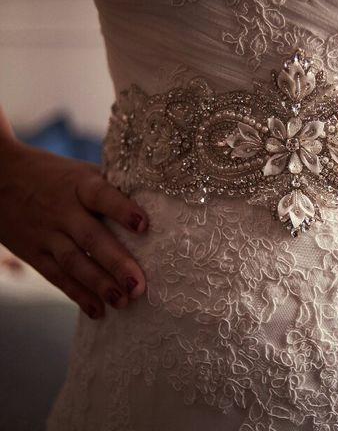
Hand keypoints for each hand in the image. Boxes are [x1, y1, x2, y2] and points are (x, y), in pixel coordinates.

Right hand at [0, 139, 148, 318]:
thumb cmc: (54, 175)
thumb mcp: (81, 173)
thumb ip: (111, 189)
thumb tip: (157, 205)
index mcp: (79, 185)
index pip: (102, 196)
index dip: (122, 210)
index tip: (144, 225)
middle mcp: (63, 210)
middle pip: (91, 237)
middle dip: (116, 262)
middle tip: (139, 285)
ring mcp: (47, 234)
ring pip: (73, 262)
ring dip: (99, 285)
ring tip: (123, 301)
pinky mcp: (34, 253)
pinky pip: (57, 277)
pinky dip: (77, 295)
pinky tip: (98, 311)